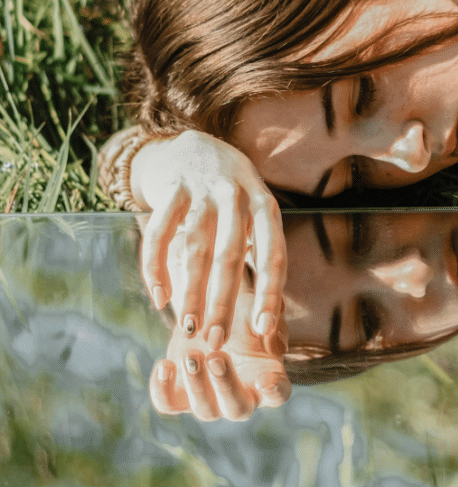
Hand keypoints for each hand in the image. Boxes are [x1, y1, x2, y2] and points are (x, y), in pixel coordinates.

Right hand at [134, 129, 285, 349]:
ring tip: (186, 328)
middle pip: (231, 254)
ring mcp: (203, 189)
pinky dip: (156, 266)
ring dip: (190, 291)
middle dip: (223, 301)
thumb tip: (271, 319)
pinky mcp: (172, 187)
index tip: (264, 330)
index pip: (274, 253)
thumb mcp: (255, 216)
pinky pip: (160, 232)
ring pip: (195, 247)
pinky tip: (159, 296)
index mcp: (265, 207)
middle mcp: (237, 196)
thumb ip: (260, 257)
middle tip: (216, 341)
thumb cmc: (233, 196)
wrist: (197, 145)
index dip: (269, 292)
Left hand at [150, 288, 290, 420]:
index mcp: (268, 376)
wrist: (208, 310)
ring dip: (196, 383)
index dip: (273, 391)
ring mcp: (209, 400)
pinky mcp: (179, 395)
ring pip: (204, 408)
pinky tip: (165, 365)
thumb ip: (266, 315)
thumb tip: (265, 325)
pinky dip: (163, 389)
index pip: (278, 393)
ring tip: (190, 355)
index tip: (265, 381)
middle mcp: (241, 396)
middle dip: (225, 384)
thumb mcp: (256, 307)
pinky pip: (168, 404)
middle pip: (237, 407)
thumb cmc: (242, 309)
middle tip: (216, 358)